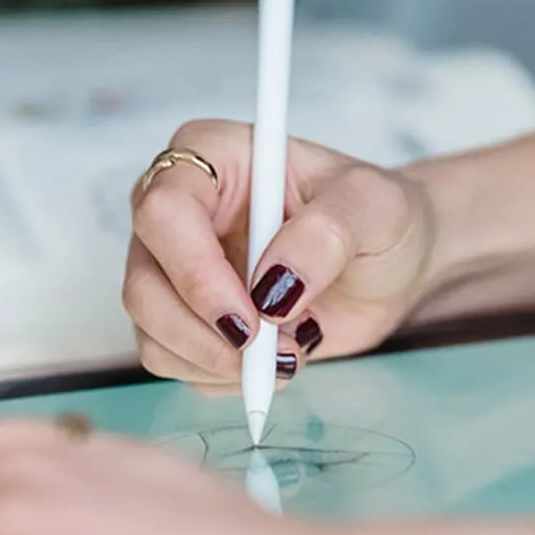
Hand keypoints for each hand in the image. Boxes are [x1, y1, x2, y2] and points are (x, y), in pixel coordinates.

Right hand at [124, 120, 434, 389]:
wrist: (391, 265)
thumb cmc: (379, 218)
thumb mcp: (376, 207)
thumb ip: (328, 233)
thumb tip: (275, 284)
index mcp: (211, 157)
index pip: (163, 213)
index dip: (195, 272)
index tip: (252, 315)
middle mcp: (179, 211)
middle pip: (143, 285)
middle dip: (206, 334)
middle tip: (275, 351)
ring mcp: (174, 268)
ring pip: (151, 332)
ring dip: (219, 362)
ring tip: (291, 350)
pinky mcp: (185, 317)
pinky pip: (174, 363)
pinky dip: (223, 378)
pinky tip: (274, 359)